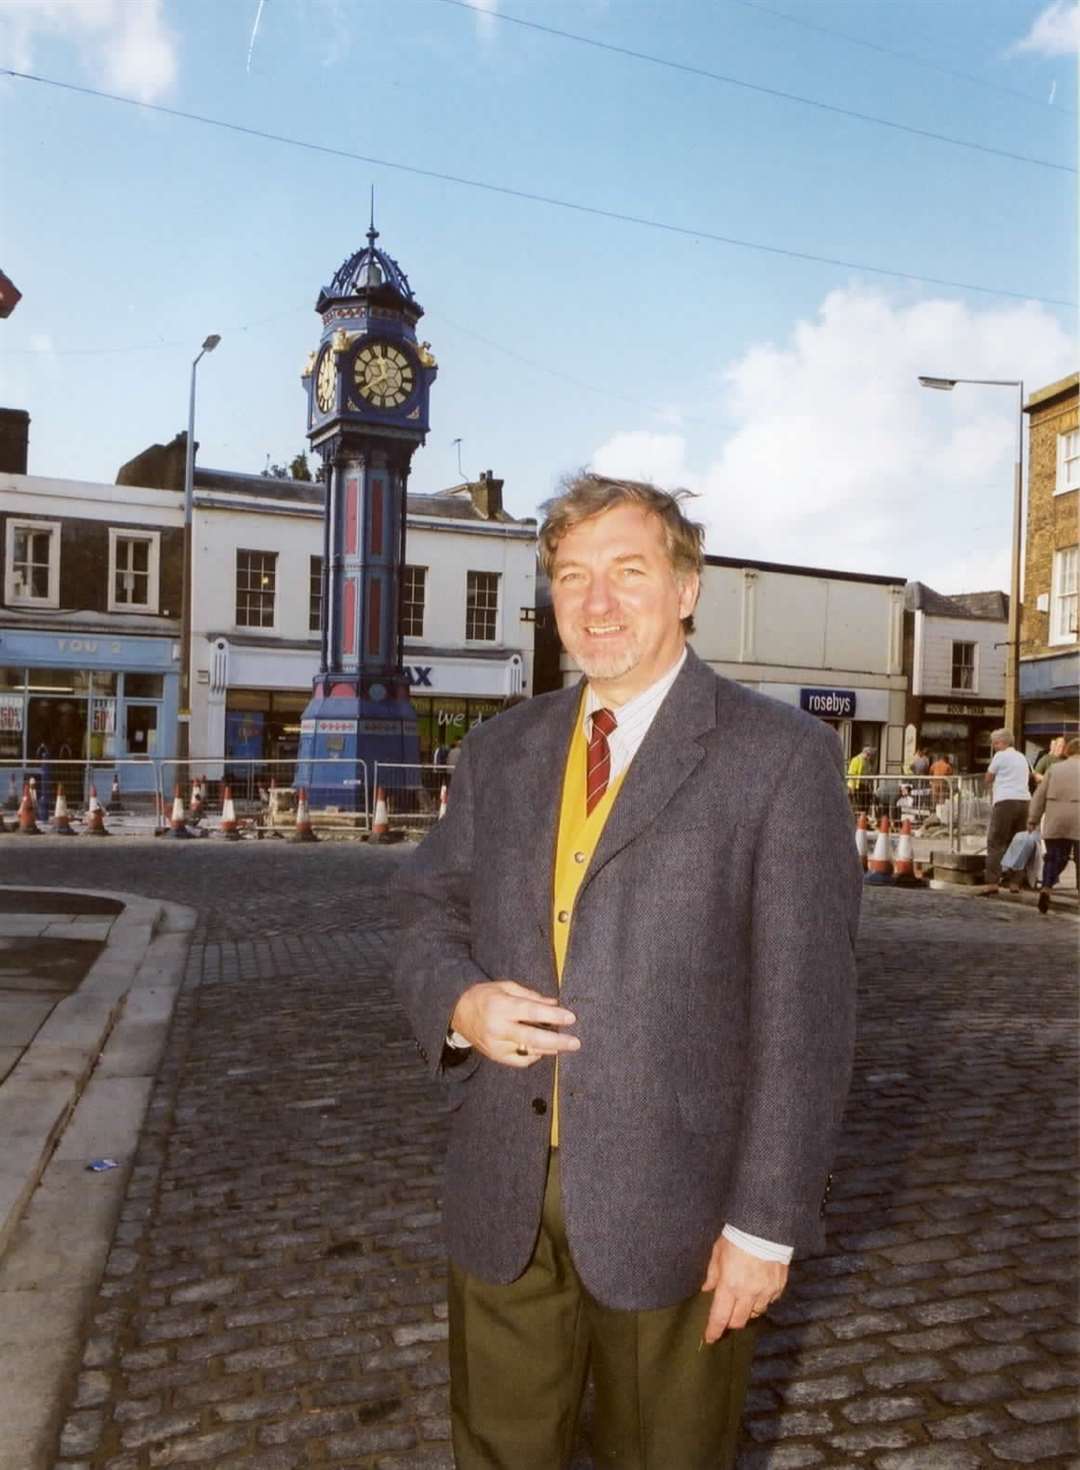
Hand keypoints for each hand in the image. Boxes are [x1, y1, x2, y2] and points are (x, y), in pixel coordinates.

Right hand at [451, 980, 579, 1068]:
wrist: (457, 1013)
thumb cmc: (484, 995)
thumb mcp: (506, 987)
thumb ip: (531, 996)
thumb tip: (554, 1003)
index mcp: (501, 1006)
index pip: (531, 1012)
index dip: (552, 1015)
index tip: (571, 1018)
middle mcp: (498, 1028)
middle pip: (532, 1038)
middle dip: (557, 1041)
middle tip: (575, 1042)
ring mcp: (496, 1045)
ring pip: (528, 1051)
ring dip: (548, 1049)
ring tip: (562, 1044)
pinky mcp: (495, 1056)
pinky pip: (520, 1061)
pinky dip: (533, 1056)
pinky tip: (541, 1049)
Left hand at [700, 1235, 787, 1341]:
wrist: (765, 1226)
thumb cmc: (736, 1237)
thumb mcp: (718, 1253)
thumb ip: (712, 1274)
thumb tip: (706, 1290)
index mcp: (730, 1286)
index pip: (720, 1317)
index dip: (713, 1330)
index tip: (709, 1338)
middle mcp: (748, 1293)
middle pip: (739, 1321)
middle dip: (731, 1322)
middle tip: (727, 1316)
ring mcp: (766, 1292)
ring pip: (756, 1313)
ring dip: (747, 1311)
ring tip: (743, 1300)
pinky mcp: (778, 1287)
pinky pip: (769, 1302)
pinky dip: (762, 1300)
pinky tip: (758, 1290)